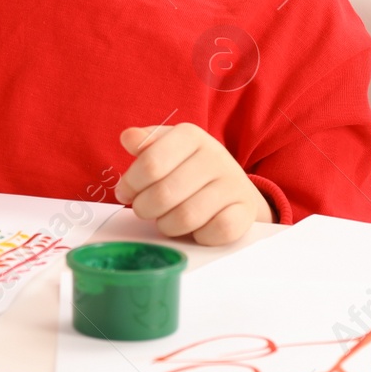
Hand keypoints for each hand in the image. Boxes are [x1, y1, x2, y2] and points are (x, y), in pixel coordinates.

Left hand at [114, 123, 272, 246]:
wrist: (231, 184)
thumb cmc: (188, 167)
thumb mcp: (165, 147)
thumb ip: (144, 143)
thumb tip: (128, 138)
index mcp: (190, 135)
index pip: (150, 164)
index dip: (131, 184)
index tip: (125, 193)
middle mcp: (215, 156)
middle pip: (164, 194)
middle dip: (145, 208)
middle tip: (143, 210)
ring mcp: (233, 184)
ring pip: (187, 217)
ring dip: (167, 225)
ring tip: (165, 219)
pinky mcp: (245, 211)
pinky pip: (215, 231)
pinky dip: (199, 236)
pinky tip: (194, 228)